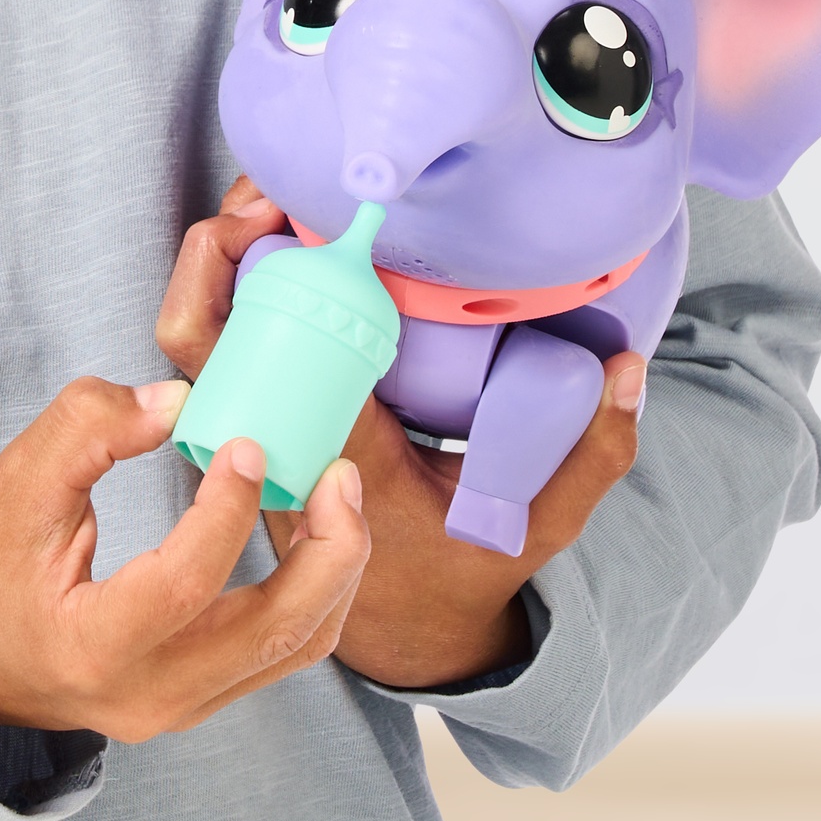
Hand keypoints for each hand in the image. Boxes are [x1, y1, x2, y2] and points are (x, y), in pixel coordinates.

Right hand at [0, 226, 370, 740]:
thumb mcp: (13, 485)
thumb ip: (88, 428)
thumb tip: (179, 398)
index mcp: (91, 648)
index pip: (185, 585)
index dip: (228, 510)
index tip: (247, 443)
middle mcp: (146, 696)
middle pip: (273, 635)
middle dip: (329, 553)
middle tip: (340, 475)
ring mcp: (178, 710)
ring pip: (293, 651)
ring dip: (333, 574)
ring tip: (339, 496)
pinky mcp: (197, 701)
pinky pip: (278, 655)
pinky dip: (310, 594)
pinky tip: (310, 531)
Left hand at [154, 180, 646, 693]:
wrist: (401, 629)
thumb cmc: (465, 567)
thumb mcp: (540, 525)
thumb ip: (592, 457)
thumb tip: (627, 368)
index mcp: (340, 470)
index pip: (286, 369)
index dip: (278, 289)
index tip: (319, 225)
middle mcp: (275, 450)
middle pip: (203, 339)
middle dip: (218, 251)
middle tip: (270, 190)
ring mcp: (250, 436)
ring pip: (193, 335)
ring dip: (214, 256)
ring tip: (265, 192)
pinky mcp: (248, 418)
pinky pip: (212, 344)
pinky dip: (223, 283)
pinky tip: (263, 230)